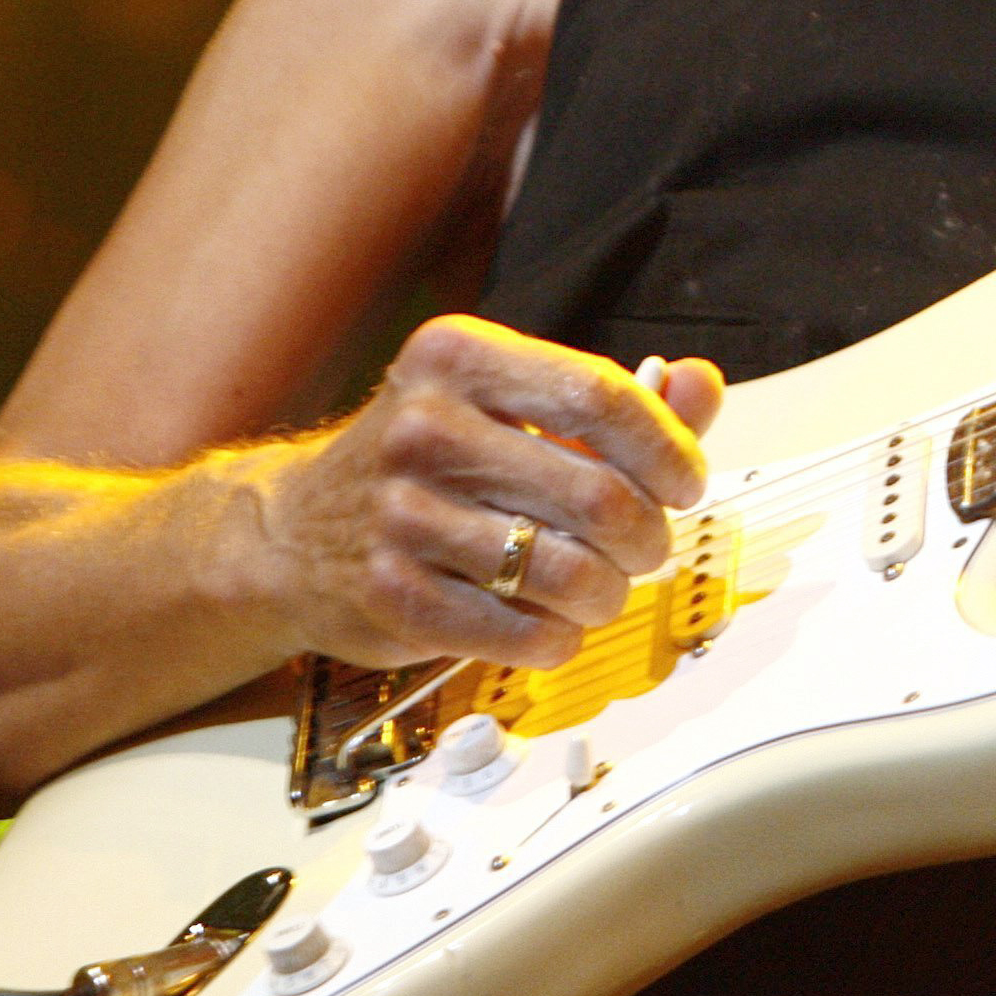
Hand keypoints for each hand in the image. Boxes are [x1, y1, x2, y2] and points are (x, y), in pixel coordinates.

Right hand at [250, 315, 723, 671]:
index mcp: (459, 357)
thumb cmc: (427, 461)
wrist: (294, 531)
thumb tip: (702, 386)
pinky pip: (521, 632)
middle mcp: (424, 428)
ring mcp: (400, 515)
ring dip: (608, 594)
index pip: (602, 397)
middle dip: (647, 537)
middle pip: (598, 496)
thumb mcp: (512, 404)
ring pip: (568, 573)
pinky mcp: (390, 595)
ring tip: (601, 587)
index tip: (686, 482)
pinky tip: (553, 621)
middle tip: (645, 547)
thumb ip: (618, 401)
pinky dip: (559, 638)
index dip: (668, 450)